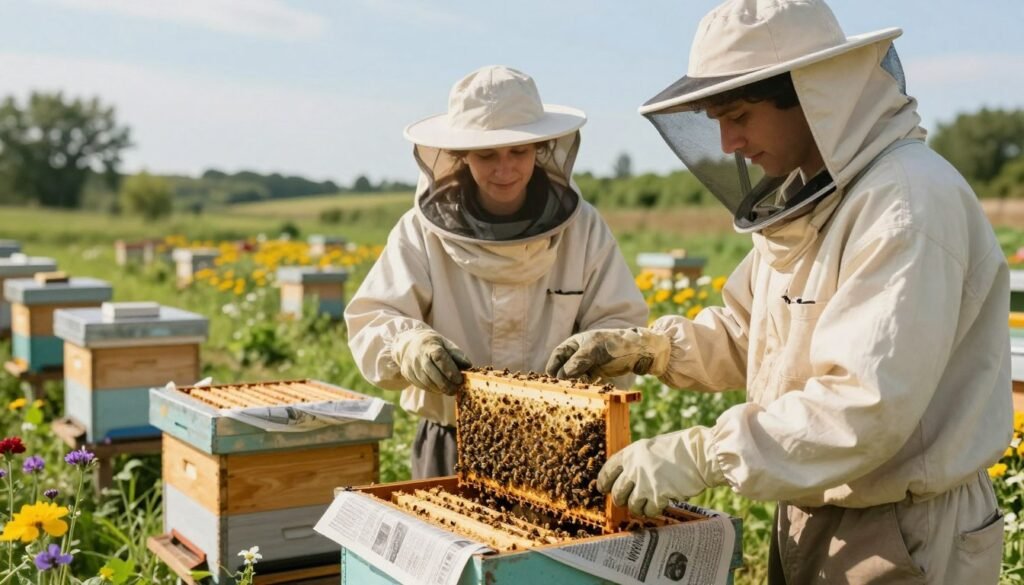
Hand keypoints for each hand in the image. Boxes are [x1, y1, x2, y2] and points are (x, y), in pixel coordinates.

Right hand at [392, 329, 472, 394]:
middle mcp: (418, 356)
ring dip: (440, 389)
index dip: (450, 371)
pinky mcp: (407, 375)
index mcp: (430, 346)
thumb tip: (469, 366)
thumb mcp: (445, 344)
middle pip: (433, 374)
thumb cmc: (432, 345)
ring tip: (450, 390)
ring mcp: (411, 366)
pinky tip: (440, 389)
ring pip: (427, 383)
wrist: (409, 344)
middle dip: (447, 385)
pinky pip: (421, 386)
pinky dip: (432, 389)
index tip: (460, 380)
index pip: (439, 358)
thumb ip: (456, 354)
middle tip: (457, 389)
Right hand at [545, 327, 670, 379]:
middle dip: (562, 377)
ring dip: (573, 383)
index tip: (550, 377)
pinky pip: (586, 381)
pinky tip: (586, 388)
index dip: (553, 365)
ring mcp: (588, 364)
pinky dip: (584, 385)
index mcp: (576, 343)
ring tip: (575, 389)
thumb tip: (562, 376)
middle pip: (565, 367)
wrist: (638, 351)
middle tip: (560, 387)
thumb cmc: (615, 344)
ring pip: (575, 376)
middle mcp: (580, 354)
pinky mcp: (597, 374)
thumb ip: (577, 361)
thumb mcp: (594, 349)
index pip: (559, 354)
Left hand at [597, 427, 723, 516]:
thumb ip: (637, 460)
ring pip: (631, 505)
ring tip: (643, 507)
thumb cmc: (679, 449)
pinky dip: (652, 511)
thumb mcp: (651, 447)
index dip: (603, 481)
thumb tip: (628, 476)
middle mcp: (634, 468)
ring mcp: (645, 483)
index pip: (608, 470)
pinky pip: (648, 511)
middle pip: (617, 491)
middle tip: (624, 501)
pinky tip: (658, 507)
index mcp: (631, 453)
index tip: (603, 489)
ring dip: (636, 508)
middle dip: (620, 499)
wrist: (698, 454)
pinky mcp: (658, 496)